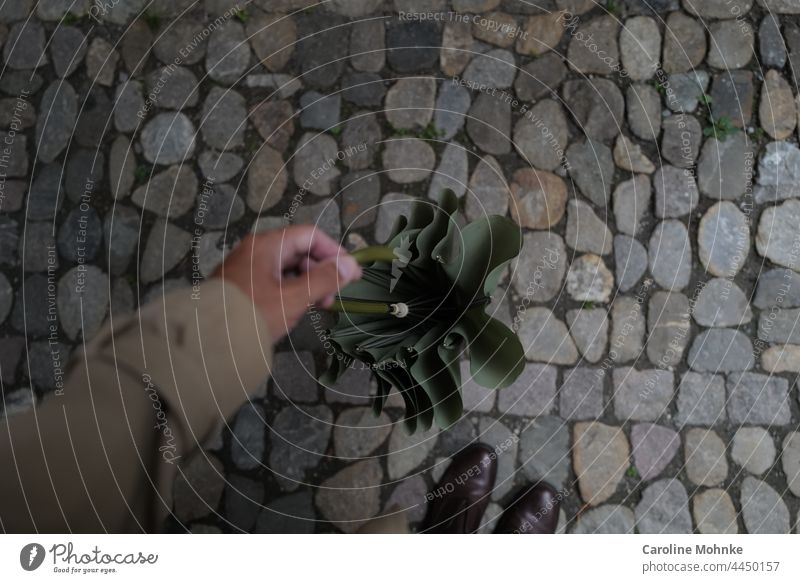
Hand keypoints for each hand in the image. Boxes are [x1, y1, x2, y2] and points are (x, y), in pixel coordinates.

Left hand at [213, 226, 360, 339]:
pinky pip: (274, 281)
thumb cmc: (253, 314)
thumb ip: (325, 280)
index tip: (350, 273)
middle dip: (321, 272)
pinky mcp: (242, 286)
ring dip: (307, 284)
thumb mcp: (294, 298)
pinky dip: (290, 291)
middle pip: (299, 251)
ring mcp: (246, 267)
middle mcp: (255, 250)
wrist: (206, 341)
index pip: (310, 236)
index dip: (334, 252)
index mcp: (267, 245)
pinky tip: (292, 311)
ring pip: (287, 268)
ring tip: (315, 307)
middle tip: (332, 297)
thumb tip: (351, 266)